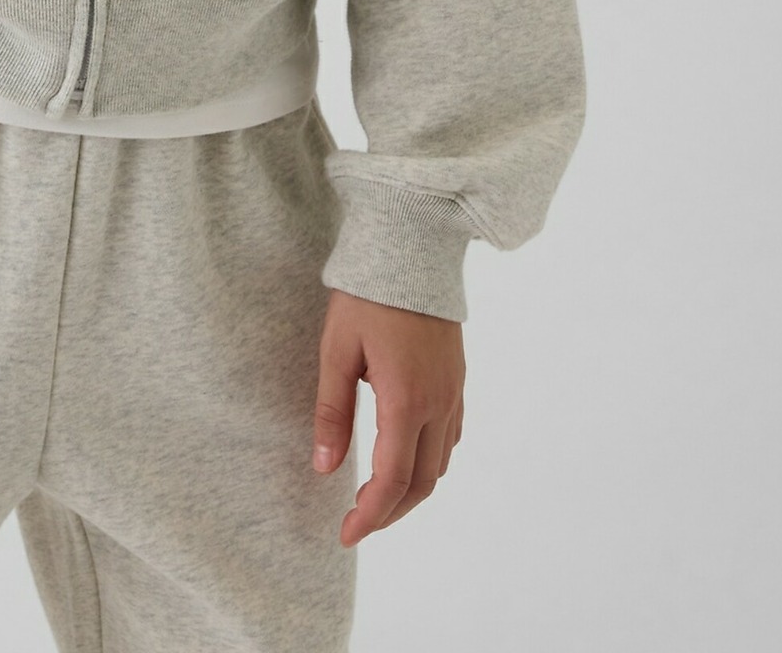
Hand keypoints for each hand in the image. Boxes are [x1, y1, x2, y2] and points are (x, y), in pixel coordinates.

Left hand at [312, 288, 464, 546]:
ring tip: (376, 496)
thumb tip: (324, 468)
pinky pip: (451, 438)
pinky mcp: (457, 380)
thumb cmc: (367, 296)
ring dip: (412, 490)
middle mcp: (438, 404)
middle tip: (357, 522)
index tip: (346, 534)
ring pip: (441, 465)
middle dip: (390, 512)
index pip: (392, 480)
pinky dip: (429, 462)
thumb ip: (331, 412)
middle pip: (422, 484)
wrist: (411, 248)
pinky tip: (405, 457)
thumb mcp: (336, 351)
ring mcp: (453, 393)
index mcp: (405, 401)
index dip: (370, 516)